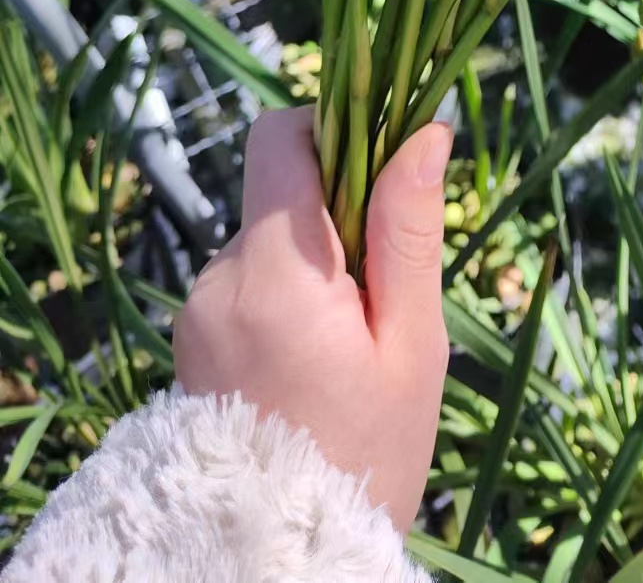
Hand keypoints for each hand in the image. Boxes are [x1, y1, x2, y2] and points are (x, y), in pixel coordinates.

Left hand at [174, 107, 451, 531]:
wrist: (282, 559)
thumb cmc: (366, 456)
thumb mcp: (411, 344)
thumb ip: (409, 230)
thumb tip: (427, 130)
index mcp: (274, 274)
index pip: (281, 138)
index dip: (334, 128)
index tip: (382, 168)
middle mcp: (217, 281)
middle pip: (281, 192)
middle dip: (338, 216)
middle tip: (382, 294)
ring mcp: (196, 313)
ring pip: (269, 239)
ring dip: (315, 263)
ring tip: (349, 344)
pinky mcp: (191, 340)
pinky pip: (247, 283)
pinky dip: (286, 297)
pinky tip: (316, 360)